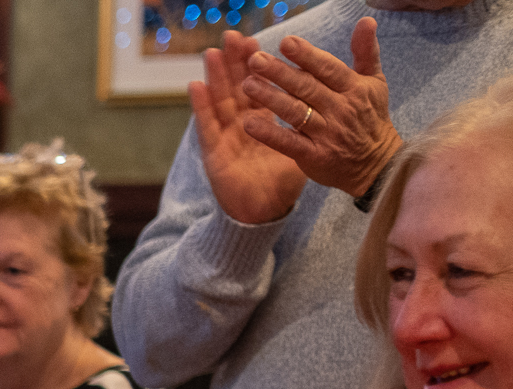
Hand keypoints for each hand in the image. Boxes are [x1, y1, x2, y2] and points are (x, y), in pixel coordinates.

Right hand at [188, 30, 305, 224]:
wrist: (265, 212)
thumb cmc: (282, 181)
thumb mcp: (304, 146)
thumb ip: (313, 122)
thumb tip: (334, 99)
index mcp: (265, 120)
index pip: (262, 85)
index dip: (259, 64)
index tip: (259, 41)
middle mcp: (243, 124)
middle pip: (238, 87)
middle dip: (236, 62)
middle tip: (234, 35)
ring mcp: (226, 137)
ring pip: (220, 100)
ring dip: (215, 76)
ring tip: (213, 52)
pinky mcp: (214, 153)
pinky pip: (207, 127)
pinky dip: (200, 107)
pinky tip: (195, 86)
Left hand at [242, 18, 403, 197]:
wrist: (377, 164)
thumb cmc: (371, 117)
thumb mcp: (375, 82)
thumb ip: (366, 51)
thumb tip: (366, 20)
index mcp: (353, 88)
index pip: (327, 68)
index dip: (306, 55)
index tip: (285, 42)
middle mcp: (340, 109)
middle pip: (306, 88)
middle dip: (280, 73)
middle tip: (254, 60)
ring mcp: (326, 134)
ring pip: (295, 113)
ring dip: (270, 98)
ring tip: (247, 84)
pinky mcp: (314, 156)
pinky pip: (288, 143)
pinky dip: (269, 134)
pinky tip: (249, 123)